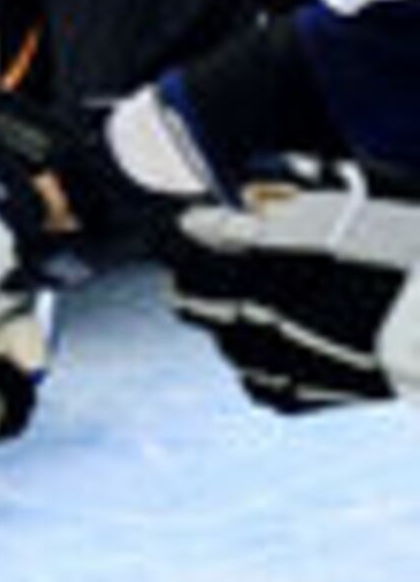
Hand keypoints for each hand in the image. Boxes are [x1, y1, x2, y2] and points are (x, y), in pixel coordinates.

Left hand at [165, 161, 419, 412]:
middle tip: (223, 259)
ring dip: (230, 317)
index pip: (184, 235)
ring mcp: (271, 358)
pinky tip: (295, 342)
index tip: (201, 220)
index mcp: (265, 254)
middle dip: (197, 271)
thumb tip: (252, 194)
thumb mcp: (360, 192)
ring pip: (218, 337)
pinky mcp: (292, 395)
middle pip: (185, 291)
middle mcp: (256, 308)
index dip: (190, 225)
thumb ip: (293, 186)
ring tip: (269, 301)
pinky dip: (265, 359)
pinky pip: (253, 377)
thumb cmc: (418, 242)